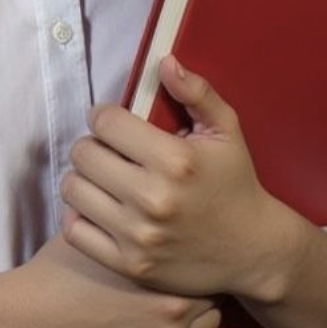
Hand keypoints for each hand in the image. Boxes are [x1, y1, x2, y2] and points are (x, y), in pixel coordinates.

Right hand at [3, 232, 221, 327]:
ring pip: (211, 322)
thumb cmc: (59, 270)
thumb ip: (128, 220)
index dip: (192, 247)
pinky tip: (167, 326)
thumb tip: (147, 191)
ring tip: (173, 297)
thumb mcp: (95, 230)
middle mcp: (172, 309)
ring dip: (198, 309)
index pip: (202, 255)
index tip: (183, 243)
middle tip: (181, 270)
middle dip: (198, 278)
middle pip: (212, 289)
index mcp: (158, 269)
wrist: (31, 322)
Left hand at [60, 55, 300, 303]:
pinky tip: (101, 208)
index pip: (105, 122)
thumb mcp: (227, 131)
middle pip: (83, 154)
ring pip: (73, 189)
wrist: (253, 251)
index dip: (106, 116)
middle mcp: (153, 199)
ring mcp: (138, 236)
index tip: (115, 123)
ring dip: (84, 179)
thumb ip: (196, 92)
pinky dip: (80, 215)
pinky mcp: (129, 265)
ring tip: (104, 178)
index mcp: (175, 161)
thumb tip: (165, 62)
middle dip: (93, 145)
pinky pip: (74, 230)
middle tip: (109, 151)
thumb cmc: (236, 183)